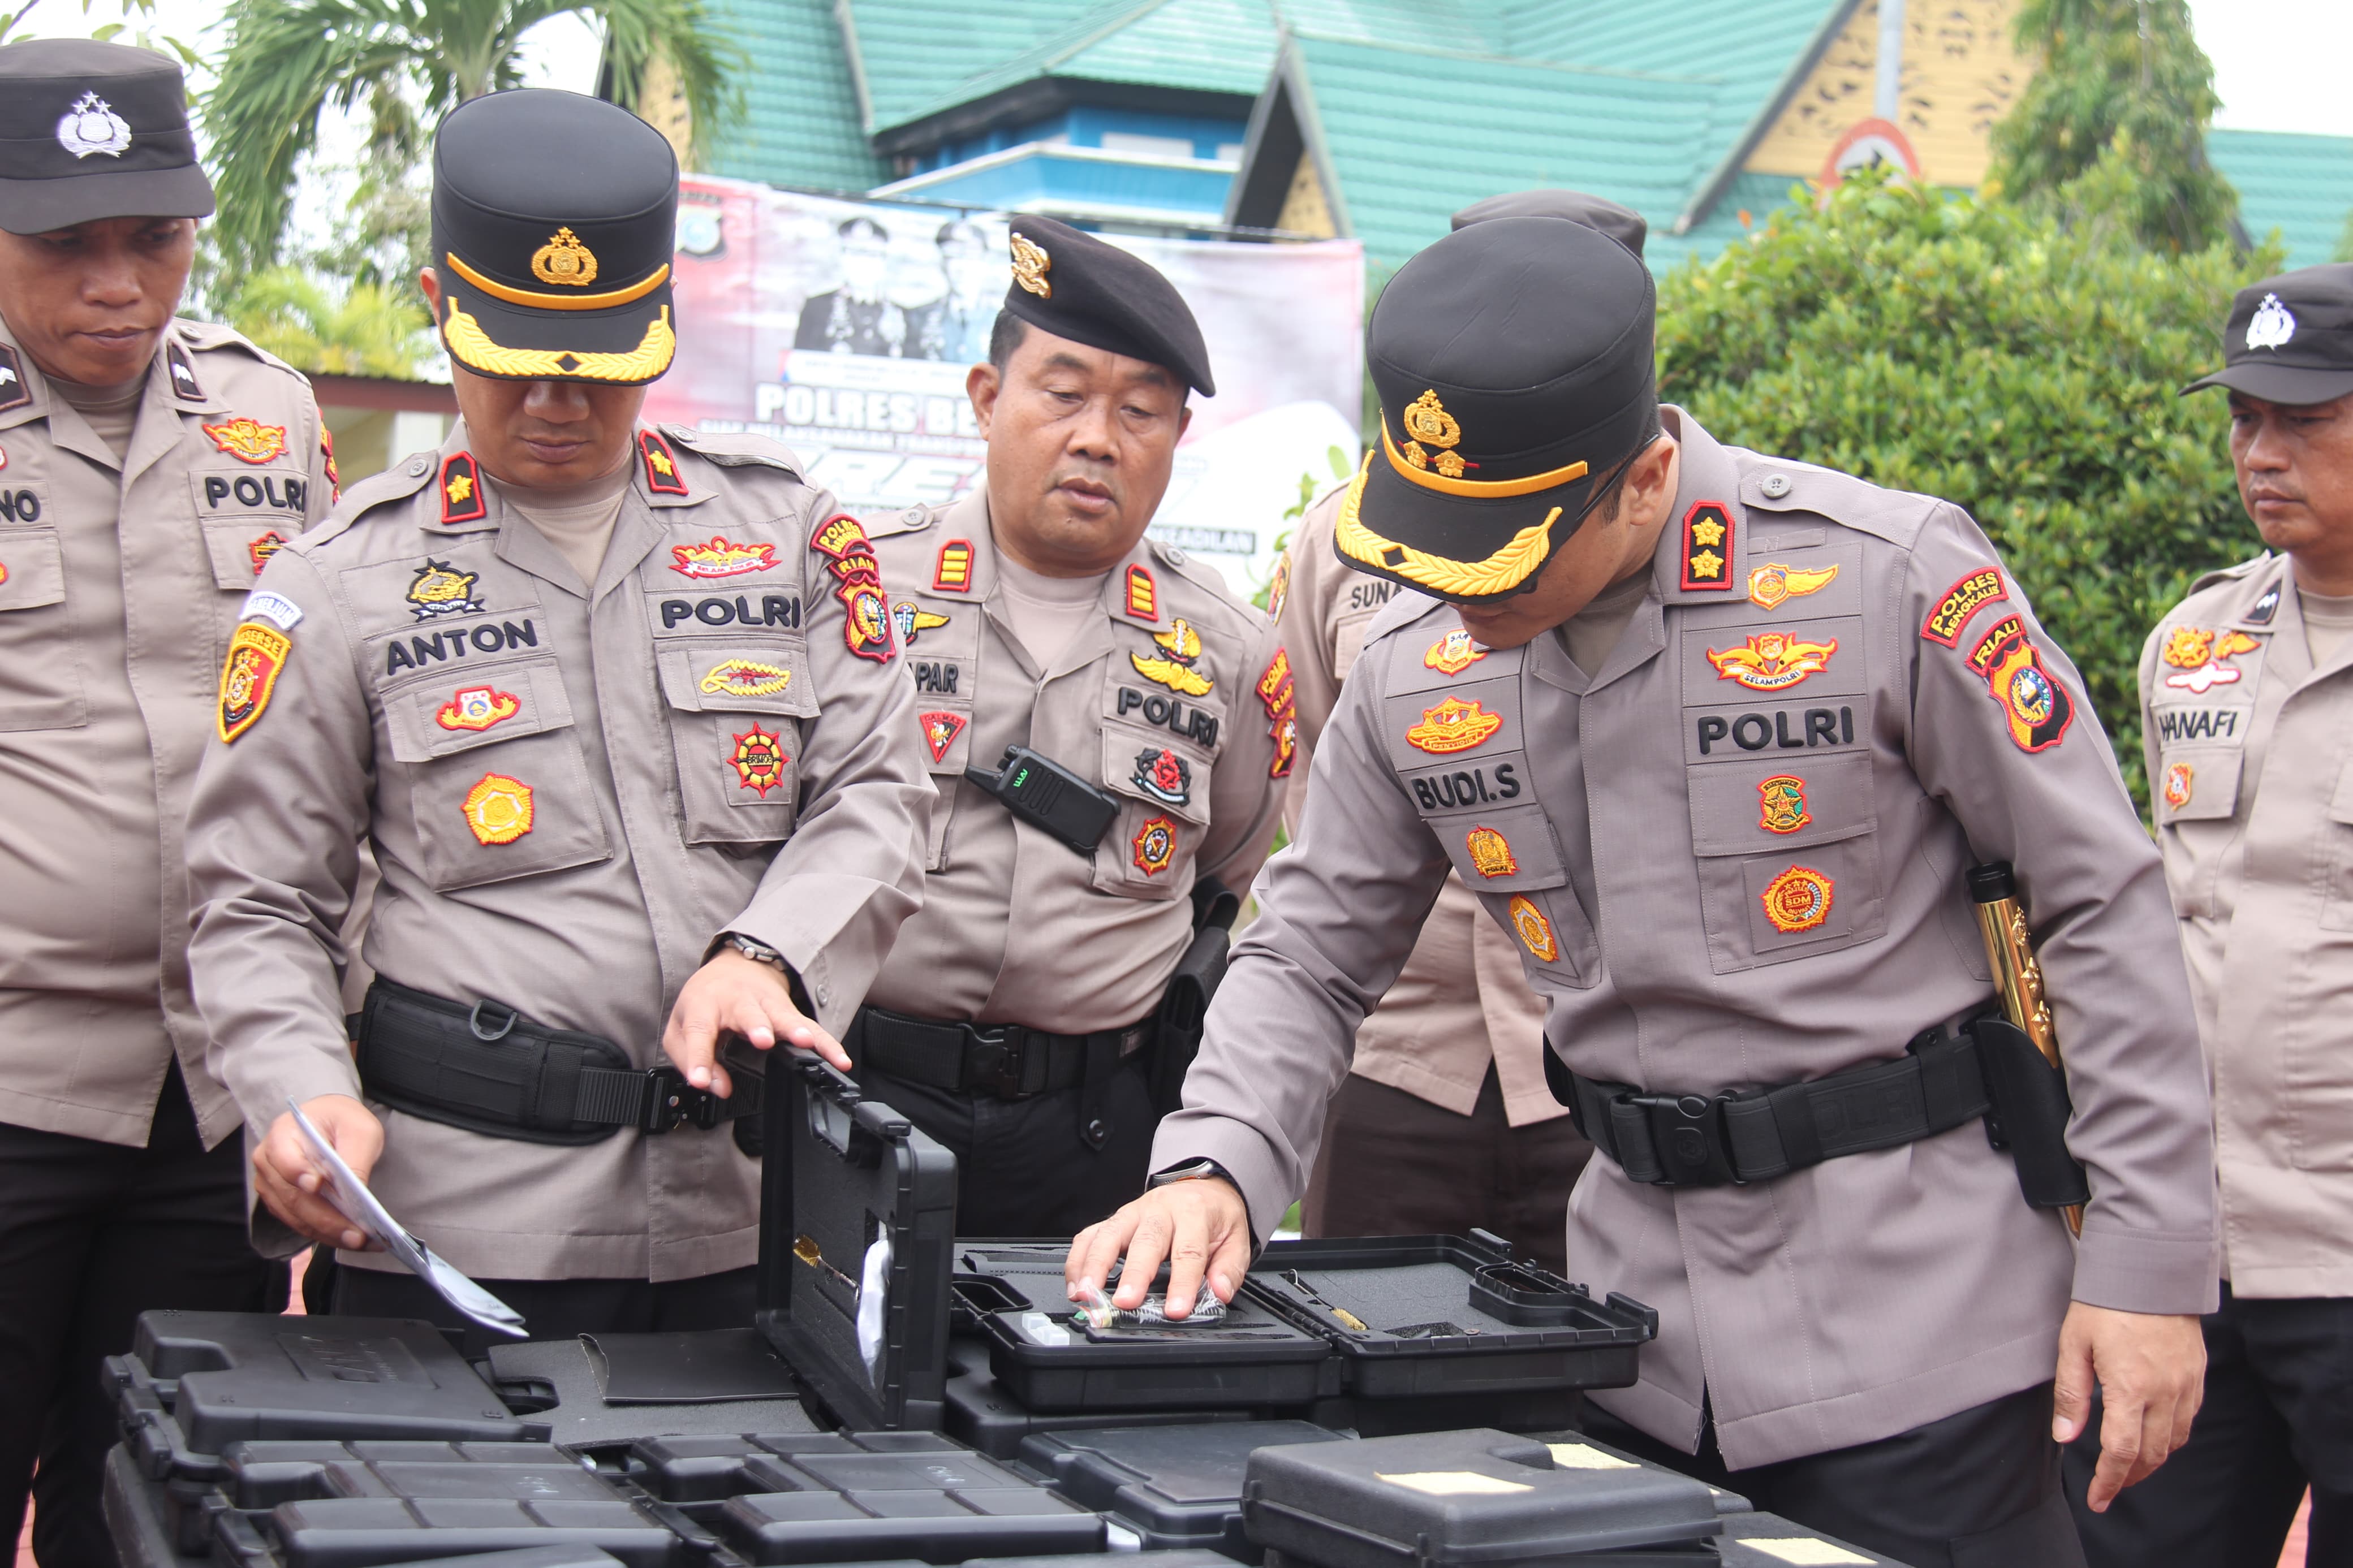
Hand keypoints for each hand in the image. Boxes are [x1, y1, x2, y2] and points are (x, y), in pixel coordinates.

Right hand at [254, 1095, 383, 1250]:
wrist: (329, 1122)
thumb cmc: (342, 1121)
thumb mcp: (359, 1129)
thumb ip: (355, 1156)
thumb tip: (357, 1192)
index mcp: (283, 1133)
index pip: (285, 1157)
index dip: (299, 1173)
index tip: (318, 1186)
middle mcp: (268, 1161)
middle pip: (293, 1197)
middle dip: (327, 1219)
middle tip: (357, 1235)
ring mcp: (270, 1184)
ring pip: (296, 1216)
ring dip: (328, 1233)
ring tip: (361, 1241)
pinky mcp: (280, 1202)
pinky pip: (299, 1223)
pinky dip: (324, 1233)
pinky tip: (349, 1237)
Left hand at [662, 949, 846, 1094]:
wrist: (734, 967)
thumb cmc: (705, 1001)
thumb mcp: (681, 1028)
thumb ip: (690, 1059)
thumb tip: (715, 1086)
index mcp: (704, 1004)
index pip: (699, 1031)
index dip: (699, 1057)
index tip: (701, 1080)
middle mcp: (738, 1001)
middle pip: (748, 1013)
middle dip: (757, 1026)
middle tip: (763, 1041)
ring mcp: (768, 1004)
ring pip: (784, 1016)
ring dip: (795, 1029)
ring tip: (805, 1042)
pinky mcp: (790, 1012)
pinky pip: (812, 1028)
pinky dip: (827, 1043)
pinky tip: (839, 1059)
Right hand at [1066, 1177, 1251, 1318]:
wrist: (1202, 1186)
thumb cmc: (1215, 1217)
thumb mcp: (1237, 1239)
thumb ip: (1229, 1269)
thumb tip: (1219, 1292)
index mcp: (1194, 1212)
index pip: (1188, 1250)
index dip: (1182, 1283)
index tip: (1176, 1309)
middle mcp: (1160, 1210)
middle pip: (1145, 1242)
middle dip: (1133, 1274)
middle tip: (1124, 1302)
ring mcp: (1132, 1213)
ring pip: (1108, 1235)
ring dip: (1093, 1266)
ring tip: (1086, 1295)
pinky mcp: (1114, 1220)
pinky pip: (1089, 1235)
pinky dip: (1078, 1260)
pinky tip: (1075, 1284)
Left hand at [2053, 1302, 2206, 1511]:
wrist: (2149, 1269)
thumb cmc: (2105, 1303)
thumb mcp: (2074, 1345)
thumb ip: (2071, 1394)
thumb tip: (2066, 1437)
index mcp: (2131, 1388)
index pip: (2122, 1452)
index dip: (2109, 1481)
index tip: (2098, 1499)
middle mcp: (2165, 1392)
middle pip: (2152, 1454)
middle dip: (2130, 1477)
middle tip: (2110, 1487)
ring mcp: (2186, 1384)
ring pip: (2174, 1441)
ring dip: (2152, 1460)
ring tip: (2129, 1467)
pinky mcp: (2197, 1374)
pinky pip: (2188, 1419)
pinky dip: (2172, 1436)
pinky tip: (2154, 1434)